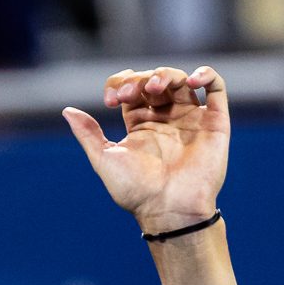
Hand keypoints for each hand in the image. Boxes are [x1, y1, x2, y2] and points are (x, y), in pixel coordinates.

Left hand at [61, 66, 229, 234]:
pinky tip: (191, 79)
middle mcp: (165, 119)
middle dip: (138, 80)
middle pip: (153, 80)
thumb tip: (67, 110)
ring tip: (154, 87)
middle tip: (128, 94)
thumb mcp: (104, 159)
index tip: (111, 100)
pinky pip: (216, 89)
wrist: (169, 209)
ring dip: (165, 75)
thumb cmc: (136, 191)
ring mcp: (190, 119)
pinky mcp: (214, 123)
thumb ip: (88, 134)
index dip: (119, 84)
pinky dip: (206, 75)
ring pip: (181, 80)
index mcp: (140, 125)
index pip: (130, 89)